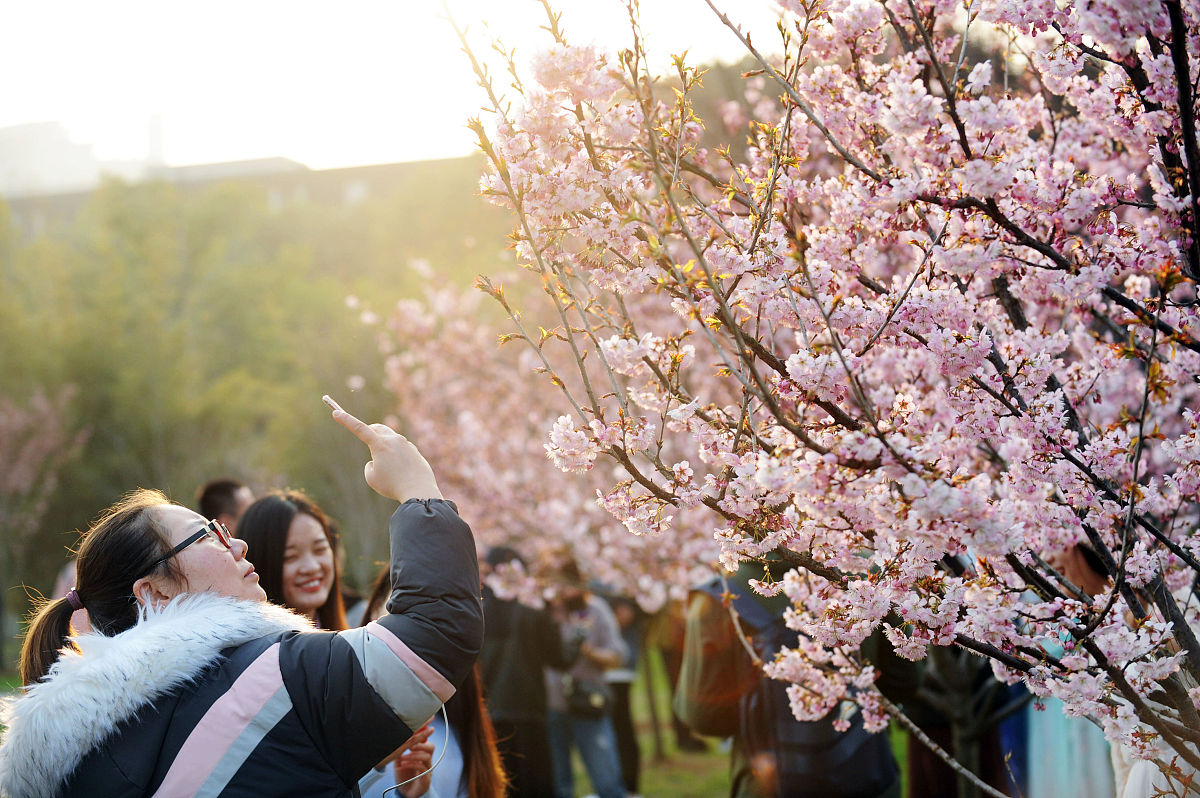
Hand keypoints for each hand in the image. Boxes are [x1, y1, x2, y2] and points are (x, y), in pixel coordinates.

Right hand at [324, 396, 441, 501]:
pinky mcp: (415, 451)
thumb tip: (377, 460)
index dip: (346, 420)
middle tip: (367, 439)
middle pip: (377, 428)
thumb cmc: (393, 486)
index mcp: (380, 445)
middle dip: (370, 431)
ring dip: (384, 448)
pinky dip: (397, 457)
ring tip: (388, 467)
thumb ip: (370, 465)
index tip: (336, 413)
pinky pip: (402, 450)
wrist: (419, 491)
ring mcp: (407, 444)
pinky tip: (401, 470)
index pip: (359, 428)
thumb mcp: (371, 478)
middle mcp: (394, 440)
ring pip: (391, 440)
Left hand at [394, 725, 435, 797]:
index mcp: (422, 753)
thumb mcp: (400, 758)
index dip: (424, 731)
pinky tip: (403, 764)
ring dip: (413, 755)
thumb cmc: (403, 773)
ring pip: (426, 756)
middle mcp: (427, 760)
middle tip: (410, 746)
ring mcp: (428, 769)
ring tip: (402, 757)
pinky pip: (422, 768)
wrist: (405, 791)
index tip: (419, 726)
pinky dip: (412, 764)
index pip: (425, 739)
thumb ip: (402, 747)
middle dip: (421, 744)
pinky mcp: (426, 778)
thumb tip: (398, 734)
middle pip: (431, 747)